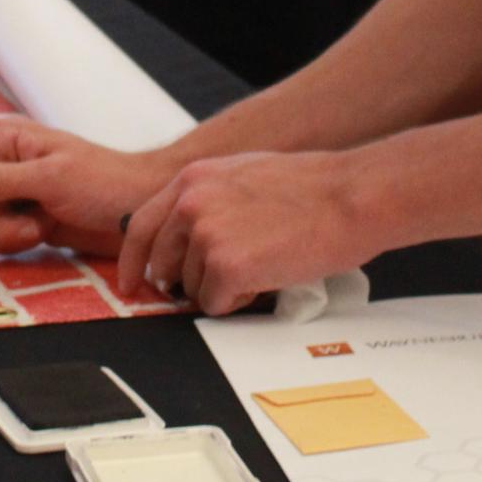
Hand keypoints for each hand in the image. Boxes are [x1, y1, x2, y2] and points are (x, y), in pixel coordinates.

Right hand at [0, 114, 179, 259]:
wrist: (142, 210)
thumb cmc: (104, 182)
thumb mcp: (49, 178)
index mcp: (7, 140)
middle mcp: (5, 166)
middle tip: (17, 227)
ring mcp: (16, 196)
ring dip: (10, 232)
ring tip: (43, 225)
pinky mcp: (26, 221)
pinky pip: (3, 238)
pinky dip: (21, 240)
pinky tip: (47, 232)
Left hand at [118, 149, 377, 316]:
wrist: (350, 197)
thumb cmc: (312, 188)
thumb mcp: (243, 175)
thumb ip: (207, 199)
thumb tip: (186, 234)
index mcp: (193, 179)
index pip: (141, 227)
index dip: (133, 262)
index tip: (130, 284)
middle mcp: (191, 204)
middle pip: (162, 266)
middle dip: (184, 282)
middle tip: (218, 282)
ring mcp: (206, 236)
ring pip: (192, 288)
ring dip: (222, 288)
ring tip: (262, 264)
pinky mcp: (226, 267)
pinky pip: (216, 305)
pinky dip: (239, 301)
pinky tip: (267, 277)